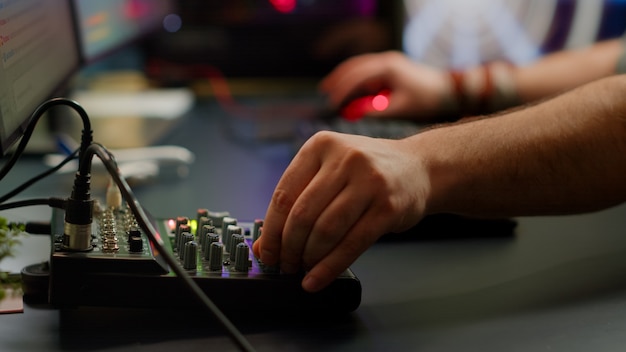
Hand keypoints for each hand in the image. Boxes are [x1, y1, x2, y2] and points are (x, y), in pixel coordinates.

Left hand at [252, 131, 428, 291]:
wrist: (420, 168)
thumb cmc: (368, 172)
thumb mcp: (331, 171)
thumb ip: (299, 201)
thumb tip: (264, 243)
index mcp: (321, 146)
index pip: (284, 193)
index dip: (270, 230)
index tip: (266, 251)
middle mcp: (344, 158)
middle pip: (302, 214)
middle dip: (288, 248)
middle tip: (285, 264)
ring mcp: (369, 182)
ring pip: (325, 230)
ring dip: (309, 258)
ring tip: (303, 269)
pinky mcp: (388, 208)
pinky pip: (352, 244)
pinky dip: (330, 267)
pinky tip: (318, 279)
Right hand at [319, 51, 451, 121]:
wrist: (449, 91)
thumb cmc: (426, 100)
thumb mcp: (399, 108)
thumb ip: (376, 110)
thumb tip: (354, 112)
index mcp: (387, 68)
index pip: (357, 76)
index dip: (342, 89)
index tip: (332, 102)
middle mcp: (387, 60)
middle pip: (355, 66)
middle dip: (339, 78)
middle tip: (325, 90)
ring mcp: (390, 62)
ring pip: (361, 66)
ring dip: (346, 77)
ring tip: (332, 89)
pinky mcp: (392, 68)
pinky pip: (369, 71)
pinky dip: (358, 79)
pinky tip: (352, 91)